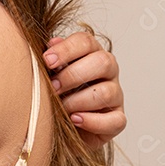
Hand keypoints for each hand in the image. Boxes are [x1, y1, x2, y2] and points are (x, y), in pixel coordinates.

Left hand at [44, 31, 125, 148]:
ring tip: (61, 107)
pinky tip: (74, 119)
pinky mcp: (118, 119)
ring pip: (106, 92)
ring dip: (78, 100)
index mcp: (92, 52)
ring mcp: (116, 94)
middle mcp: (108, 70)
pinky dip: (92, 121)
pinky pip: (114, 120)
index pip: (86, 41)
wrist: (62, 124)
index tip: (47, 61)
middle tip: (53, 87)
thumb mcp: (51, 72)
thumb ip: (52, 58)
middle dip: (73, 75)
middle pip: (102, 62)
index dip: (66, 49)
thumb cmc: (57, 91)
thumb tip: (51, 44)